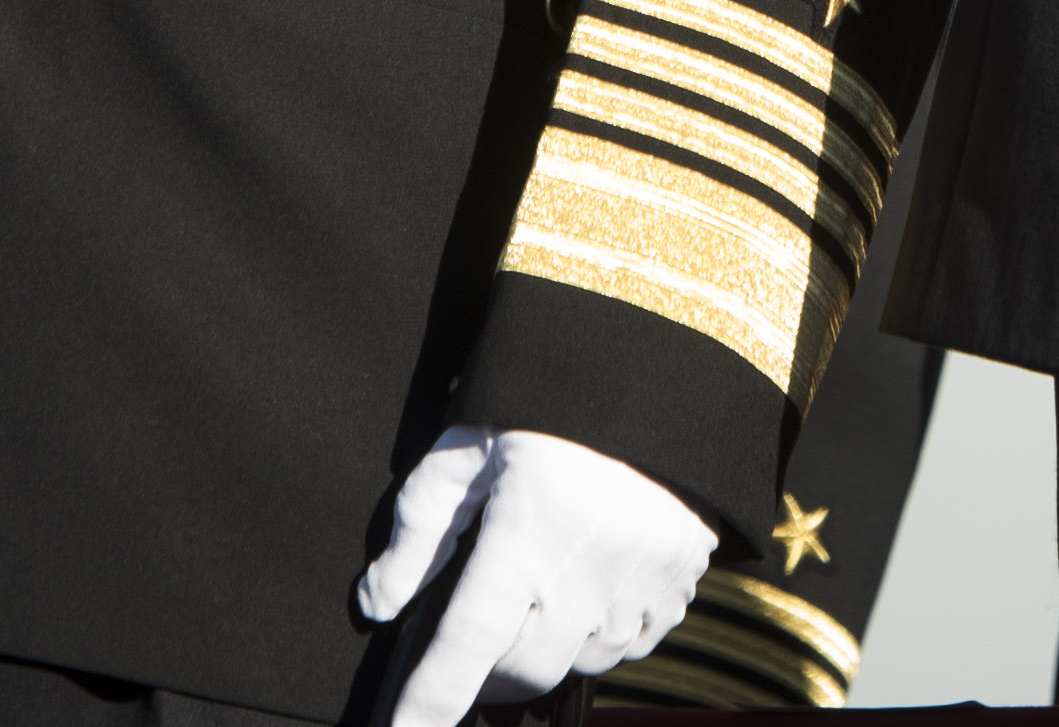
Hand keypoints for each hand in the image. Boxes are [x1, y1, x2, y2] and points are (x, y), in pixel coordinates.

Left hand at [356, 423, 714, 721]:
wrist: (660, 366)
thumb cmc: (547, 403)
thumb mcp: (466, 446)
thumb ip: (419, 528)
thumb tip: (379, 603)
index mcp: (523, 535)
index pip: (463, 649)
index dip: (426, 706)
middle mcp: (584, 573)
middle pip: (521, 671)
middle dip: (486, 670)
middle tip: (474, 635)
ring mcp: (639, 583)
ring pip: (578, 662)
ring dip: (547, 649)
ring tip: (538, 596)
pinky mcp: (679, 581)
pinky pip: (631, 644)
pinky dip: (600, 635)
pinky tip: (588, 589)